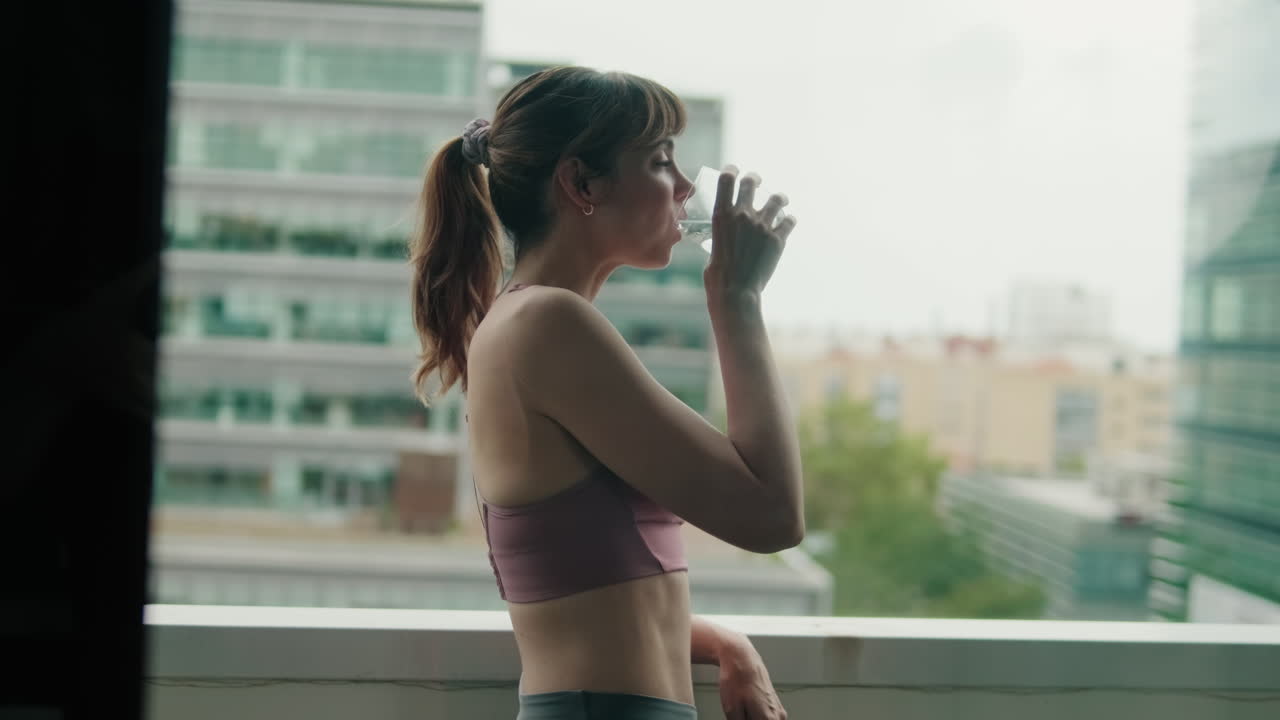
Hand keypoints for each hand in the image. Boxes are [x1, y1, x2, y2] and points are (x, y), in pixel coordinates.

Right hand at [703, 165, 796, 299]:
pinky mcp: (778, 239)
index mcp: (722, 215)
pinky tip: (789, 222)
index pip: (727, 179)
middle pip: (752, 182)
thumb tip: (727, 235)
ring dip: (780, 198)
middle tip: (758, 181)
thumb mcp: (713, 246)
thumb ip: (722, 234)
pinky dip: (789, 221)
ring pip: (777, 199)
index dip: (732, 170)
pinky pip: (789, 222)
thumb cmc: (718, 275)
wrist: (735, 292)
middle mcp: (743, 215)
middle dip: (755, 179)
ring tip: (782, 200)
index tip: (735, 170)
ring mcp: (762, 225)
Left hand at [716, 633, 787, 719]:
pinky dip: (758, 717)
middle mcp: (778, 716)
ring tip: (742, 712)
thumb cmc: (737, 680)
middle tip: (741, 715)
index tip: (742, 719)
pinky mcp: (776, 704)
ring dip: (754, 719)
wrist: (742, 658)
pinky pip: (768, 718)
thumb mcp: (731, 711)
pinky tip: (746, 710)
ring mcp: (779, 710)